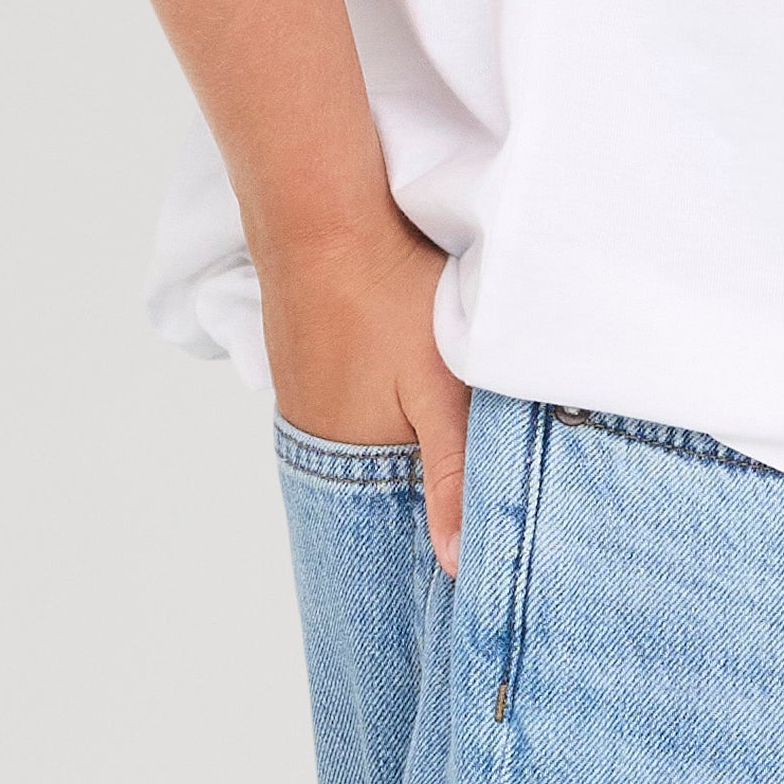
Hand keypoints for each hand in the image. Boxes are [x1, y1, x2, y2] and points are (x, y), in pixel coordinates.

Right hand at [258, 203, 472, 574]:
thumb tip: (455, 567)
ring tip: (444, 440)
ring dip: (404, 448)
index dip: (440, 527)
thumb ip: (453, 476)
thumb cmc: (389, 299)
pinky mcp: (306, 367)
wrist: (322, 216)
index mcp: (347, 459)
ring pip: (367, 447)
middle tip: (475, 493)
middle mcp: (315, 440)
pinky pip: (350, 412)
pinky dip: (382, 414)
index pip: (401, 520)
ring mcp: (304, 401)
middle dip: (423, 492)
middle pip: (381, 485)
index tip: (478, 544)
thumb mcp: (442, 391)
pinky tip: (407, 396)